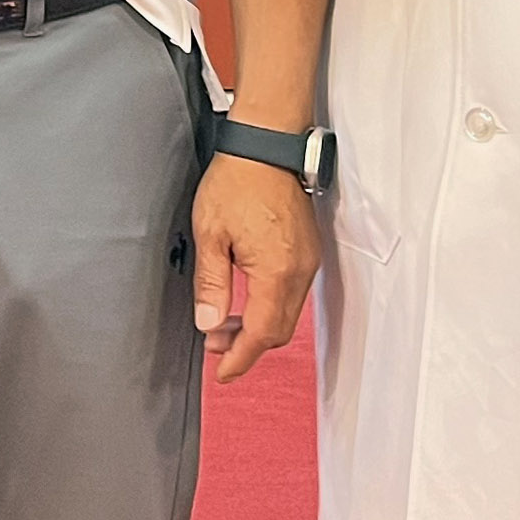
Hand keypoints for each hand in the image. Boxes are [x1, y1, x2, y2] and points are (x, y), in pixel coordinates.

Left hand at [192, 152, 317, 383]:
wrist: (267, 145)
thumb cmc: (238, 180)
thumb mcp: (210, 233)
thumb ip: (211, 284)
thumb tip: (210, 324)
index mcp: (277, 272)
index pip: (262, 334)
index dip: (241, 359)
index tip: (222, 373)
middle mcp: (301, 271)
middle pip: (279, 330)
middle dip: (247, 346)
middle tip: (214, 345)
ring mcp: (309, 261)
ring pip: (287, 313)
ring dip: (258, 326)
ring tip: (222, 321)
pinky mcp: (309, 251)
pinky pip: (293, 293)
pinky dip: (270, 306)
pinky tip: (246, 299)